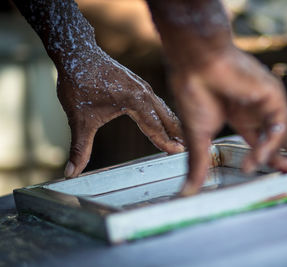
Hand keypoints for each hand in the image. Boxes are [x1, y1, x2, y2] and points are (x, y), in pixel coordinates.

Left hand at [57, 52, 183, 177]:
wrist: (76, 53)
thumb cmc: (78, 82)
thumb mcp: (79, 119)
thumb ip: (80, 148)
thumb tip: (71, 172)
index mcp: (135, 101)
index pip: (155, 127)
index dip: (166, 142)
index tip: (178, 153)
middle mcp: (144, 93)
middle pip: (167, 118)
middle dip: (178, 134)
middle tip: (191, 149)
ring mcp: (143, 87)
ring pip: (164, 109)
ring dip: (173, 124)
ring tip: (182, 138)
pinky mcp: (139, 85)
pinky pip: (157, 103)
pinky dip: (164, 115)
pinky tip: (165, 121)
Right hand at [170, 47, 286, 195]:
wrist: (194, 66)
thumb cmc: (194, 94)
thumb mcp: (199, 138)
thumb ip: (199, 165)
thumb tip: (186, 192)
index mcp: (242, 117)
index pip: (263, 142)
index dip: (272, 158)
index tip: (283, 171)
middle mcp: (257, 110)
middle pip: (283, 138)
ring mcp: (266, 103)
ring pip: (285, 134)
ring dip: (286, 154)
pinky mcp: (272, 96)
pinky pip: (278, 126)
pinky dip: (270, 144)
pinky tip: (259, 158)